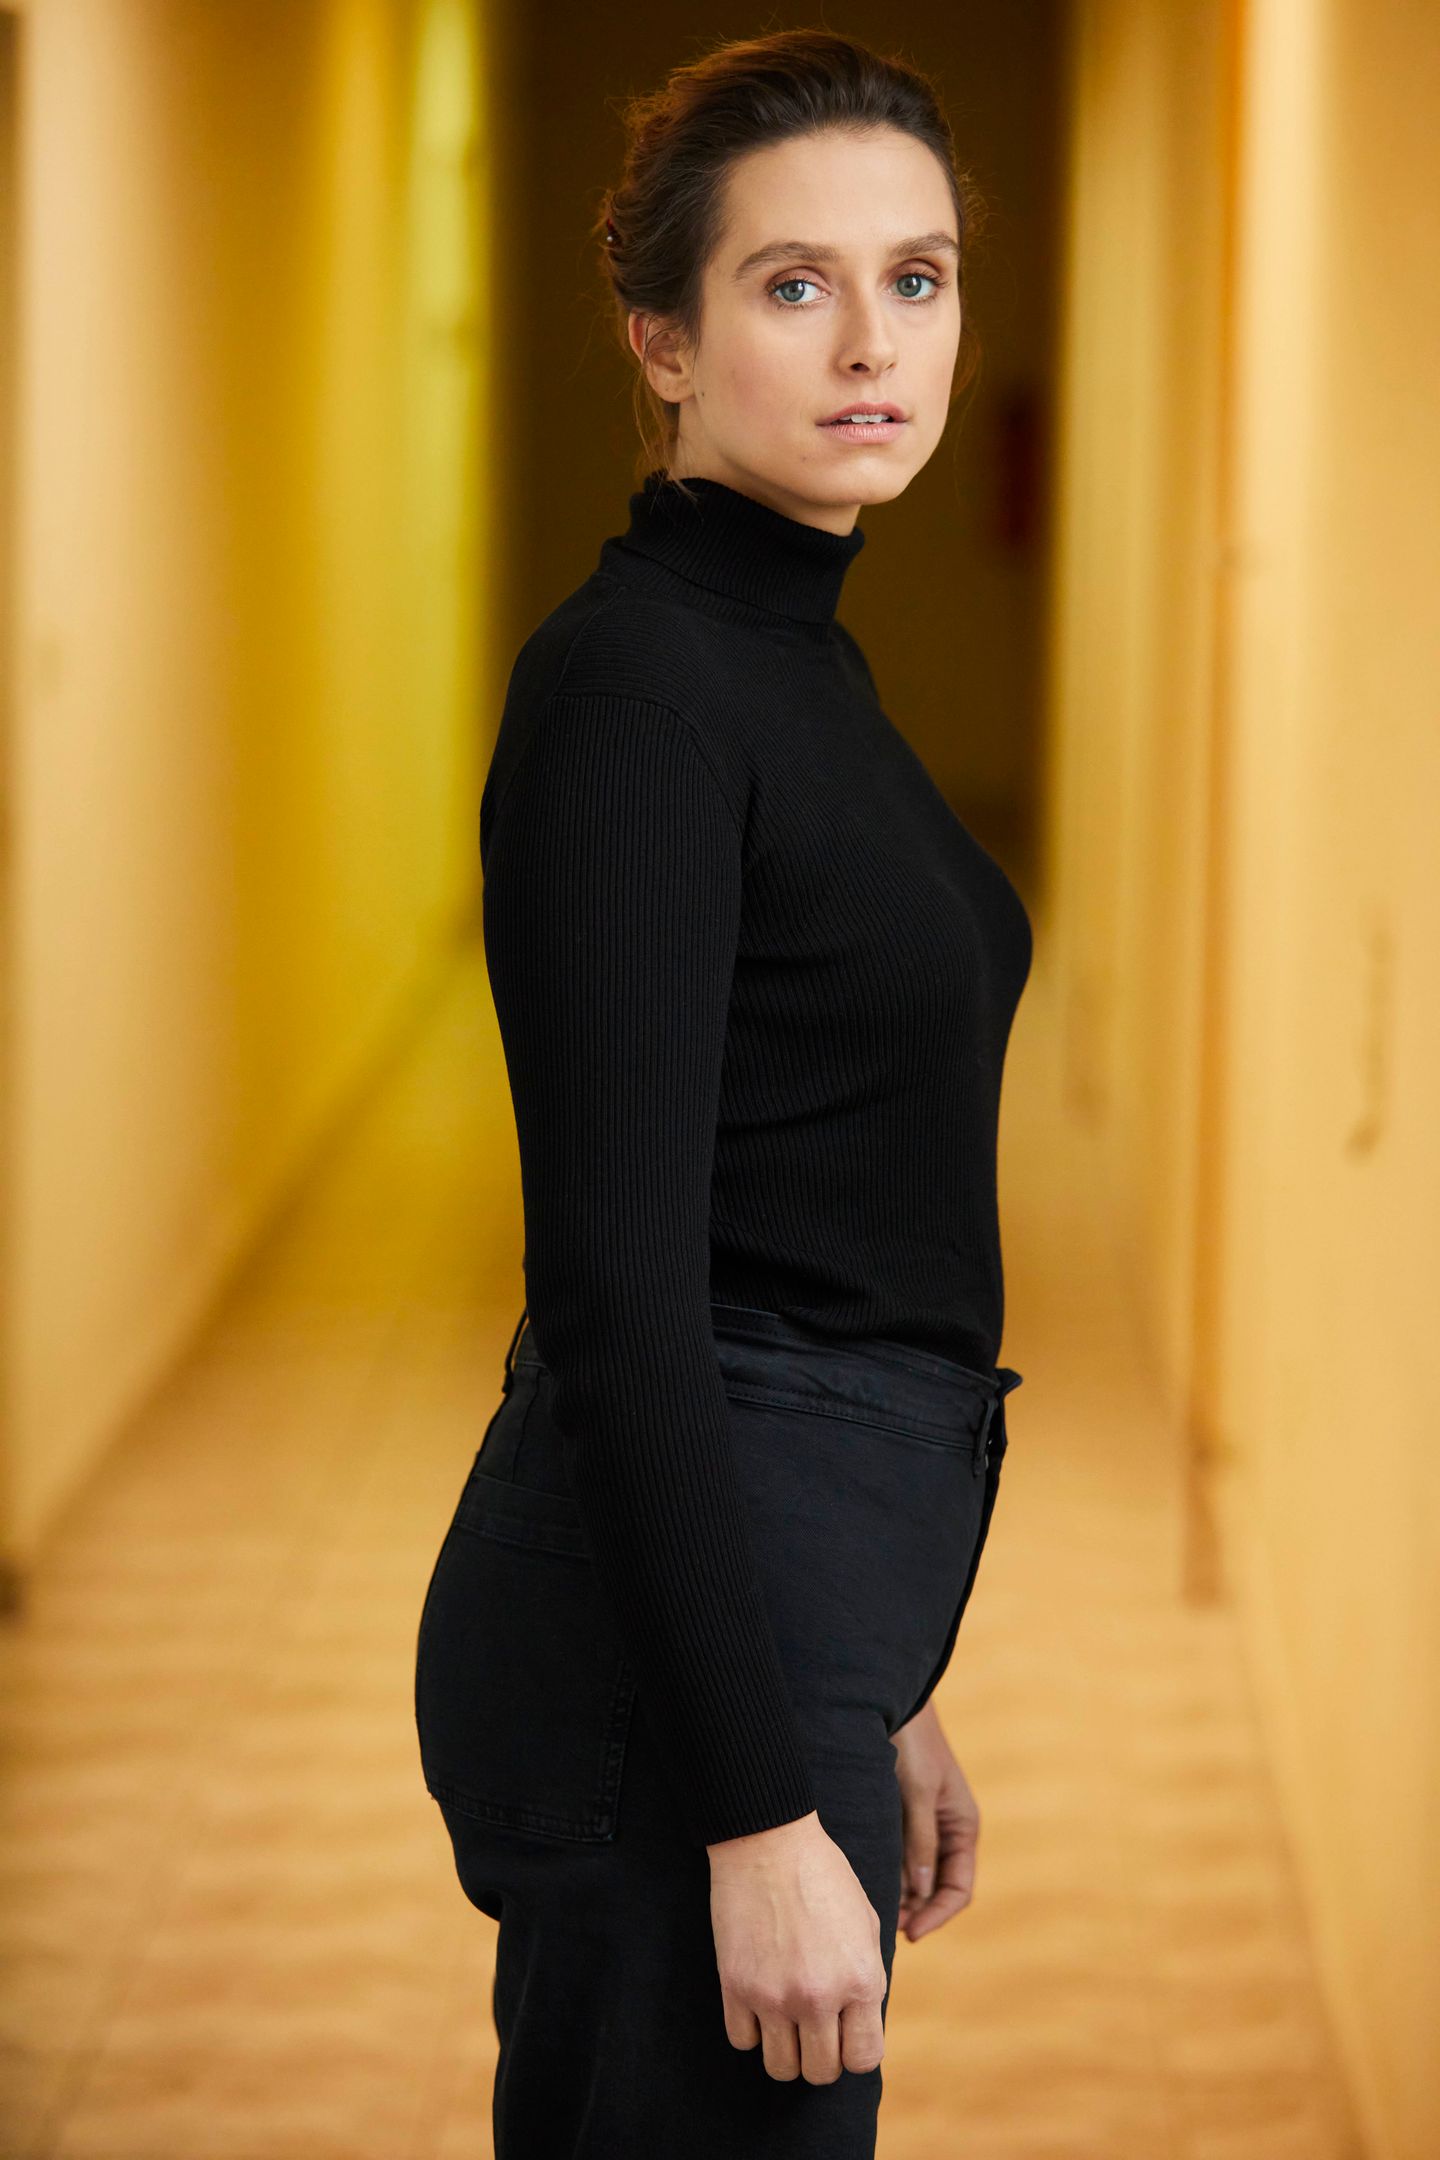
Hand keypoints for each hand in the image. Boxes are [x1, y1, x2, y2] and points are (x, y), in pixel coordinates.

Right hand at [707, 1811, 886, 2083]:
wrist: (769, 1840)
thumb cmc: (823, 1876)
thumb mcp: (866, 1924)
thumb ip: (866, 1979)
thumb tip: (859, 2025)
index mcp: (861, 1979)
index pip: (863, 2059)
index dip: (854, 2051)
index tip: (844, 2033)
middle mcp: (819, 1996)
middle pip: (820, 2072)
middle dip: (820, 2056)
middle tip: (813, 2028)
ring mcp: (774, 1995)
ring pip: (781, 2068)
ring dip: (785, 2051)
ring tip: (785, 2021)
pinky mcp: (735, 1986)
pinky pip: (743, 2042)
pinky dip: (751, 2030)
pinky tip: (757, 2003)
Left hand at [890, 1700, 979, 1940]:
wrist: (890, 1704)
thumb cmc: (912, 1743)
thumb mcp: (918, 1792)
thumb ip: (920, 1840)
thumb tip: (921, 1891)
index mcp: (962, 1827)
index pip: (958, 1889)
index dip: (937, 1915)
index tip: (910, 1933)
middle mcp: (946, 1832)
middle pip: (935, 1889)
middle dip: (914, 1911)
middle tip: (882, 1929)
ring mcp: (923, 1827)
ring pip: (915, 1877)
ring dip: (899, 1896)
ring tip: (872, 1912)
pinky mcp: (900, 1819)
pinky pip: (898, 1857)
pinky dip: (887, 1874)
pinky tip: (866, 1884)